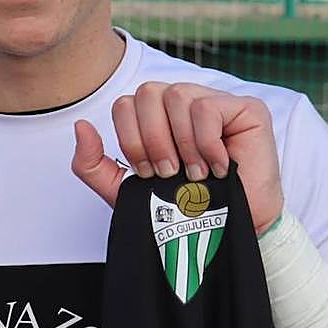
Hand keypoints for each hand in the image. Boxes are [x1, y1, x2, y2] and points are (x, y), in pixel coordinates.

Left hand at [71, 82, 283, 233]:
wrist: (232, 234)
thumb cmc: (183, 211)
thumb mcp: (126, 192)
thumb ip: (94, 165)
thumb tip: (80, 126)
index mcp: (156, 115)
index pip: (125, 104)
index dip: (131, 140)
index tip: (149, 174)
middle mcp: (184, 102)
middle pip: (147, 93)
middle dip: (152, 140)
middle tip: (170, 173)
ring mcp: (216, 101)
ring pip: (177, 95)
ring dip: (182, 143)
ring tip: (196, 173)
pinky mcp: (246, 109)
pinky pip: (208, 107)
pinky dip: (207, 142)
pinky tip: (218, 166)